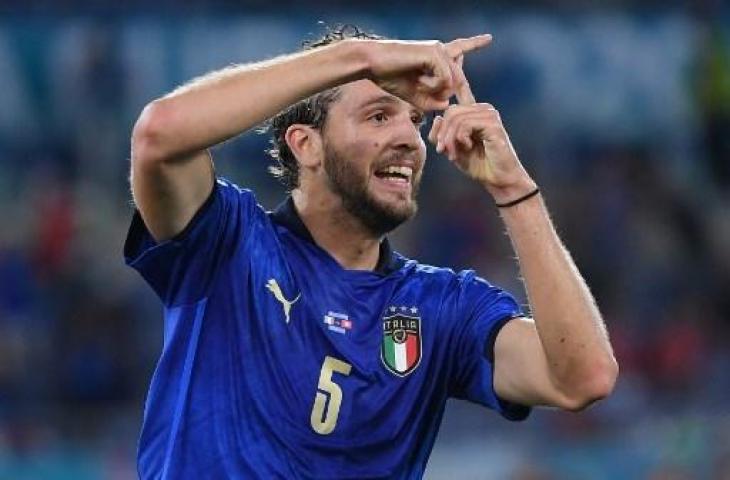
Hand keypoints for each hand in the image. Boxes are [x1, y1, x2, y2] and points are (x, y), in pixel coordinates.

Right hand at [361, 34, 491, 110]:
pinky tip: (419, 82)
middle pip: (459, 79)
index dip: (474, 43)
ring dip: (436, 92)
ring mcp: (439, 50)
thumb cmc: (389, 77)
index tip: (489, 38)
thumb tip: (447, 104)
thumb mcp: (413, 94)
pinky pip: (445, 79)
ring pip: (452, 82)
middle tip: (437, 103)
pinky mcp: (434, 53)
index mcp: (436, 55)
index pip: (460, 49)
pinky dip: (433, 87)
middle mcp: (441, 50)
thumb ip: (431, 101)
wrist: (371, 64)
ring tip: (418, 86)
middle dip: (455, 95)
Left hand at [427, 58, 535, 201]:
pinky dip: (459, 138)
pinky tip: (466, 147)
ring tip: (451, 153)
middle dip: (442, 132)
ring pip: (455, 118)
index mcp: (474, 112)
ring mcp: (489, 115)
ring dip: (449, 138)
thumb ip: (443, 133)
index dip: (458, 69)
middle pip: (450, 109)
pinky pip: (465, 125)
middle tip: (442, 151)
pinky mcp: (493, 124)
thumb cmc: (478, 165)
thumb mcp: (453, 148)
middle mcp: (483, 109)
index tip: (456, 51)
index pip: (462, 87)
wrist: (499, 179)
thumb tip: (438, 119)